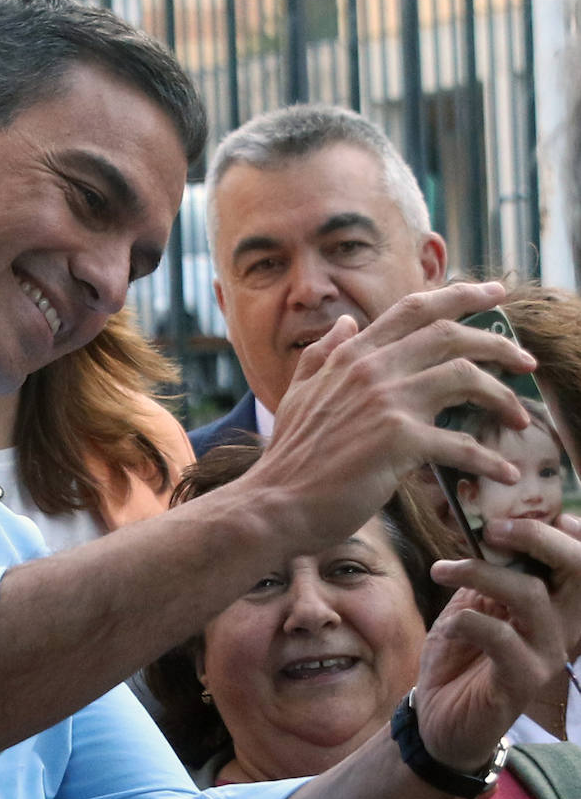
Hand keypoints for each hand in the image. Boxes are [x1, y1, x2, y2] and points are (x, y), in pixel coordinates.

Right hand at [245, 282, 533, 556]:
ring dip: (502, 396)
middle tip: (524, 360)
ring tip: (518, 418)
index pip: (414, 310)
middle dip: (498, 342)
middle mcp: (370, 369)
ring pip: (465, 377)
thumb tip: (346, 322)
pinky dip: (488, 460)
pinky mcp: (398, 441)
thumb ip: (322, 355)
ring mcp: (385, 402)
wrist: (275, 503)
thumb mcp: (298, 394)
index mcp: (350, 356)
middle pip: (451, 335)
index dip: (460, 296)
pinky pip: (460, 443)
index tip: (494, 295)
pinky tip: (503, 474)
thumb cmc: (289, 457)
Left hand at [415, 514, 580, 770]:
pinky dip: (469, 621)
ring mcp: (546, 654)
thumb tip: (490, 524)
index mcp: (555, 604)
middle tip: (493, 529)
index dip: (572, 531)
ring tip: (442, 569)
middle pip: (579, 571)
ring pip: (532, 597)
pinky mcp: (522, 681)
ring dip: (481, 573)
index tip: (534, 509)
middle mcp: (562, 627)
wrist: (439, 716)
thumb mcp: (472, 603)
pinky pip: (502, 638)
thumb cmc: (460, 655)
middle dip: (539, 538)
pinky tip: (449, 623)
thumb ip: (489, 570)